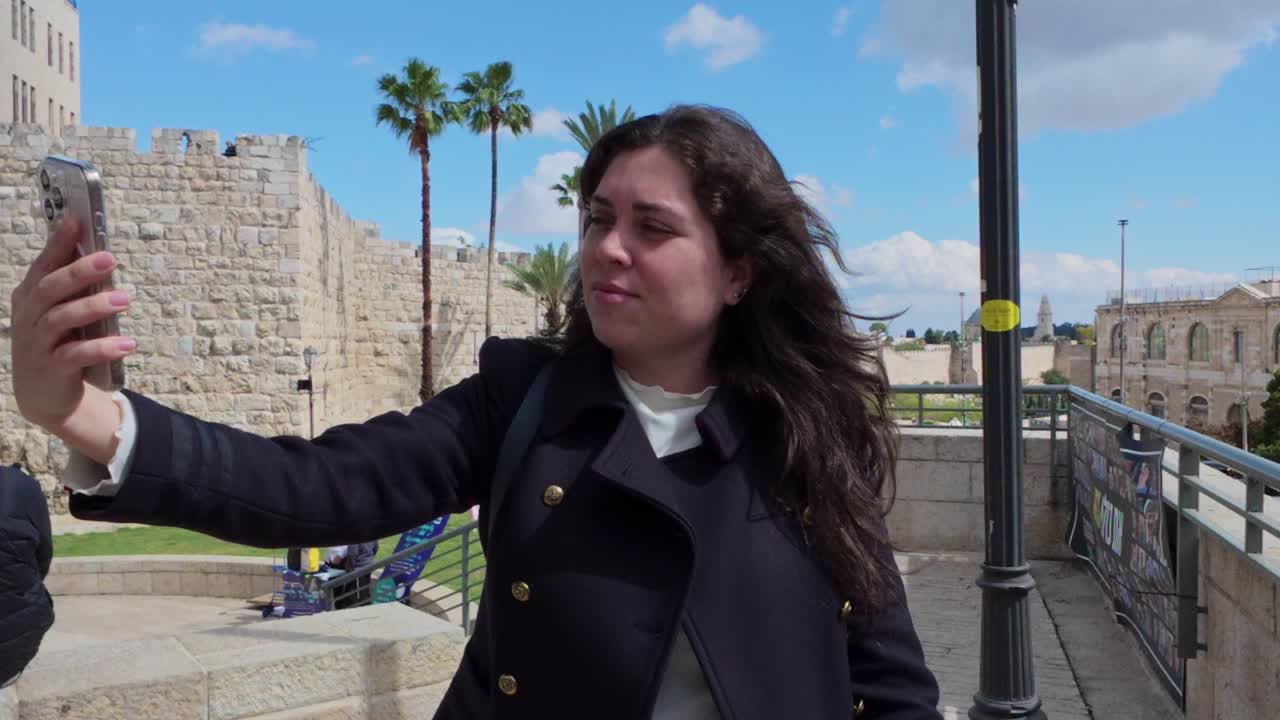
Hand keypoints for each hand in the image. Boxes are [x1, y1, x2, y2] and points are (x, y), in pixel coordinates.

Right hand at [9, 217, 135, 434]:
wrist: (44, 394)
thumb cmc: (58, 341)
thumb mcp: (61, 311)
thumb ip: (75, 287)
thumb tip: (100, 253)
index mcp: (31, 296)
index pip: (43, 265)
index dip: (58, 243)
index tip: (76, 221)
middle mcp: (29, 316)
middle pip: (50, 288)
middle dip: (79, 271)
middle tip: (110, 259)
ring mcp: (36, 343)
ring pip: (61, 319)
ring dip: (93, 307)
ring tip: (125, 299)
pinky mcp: (50, 368)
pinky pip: (75, 355)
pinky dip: (101, 348)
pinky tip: (126, 344)